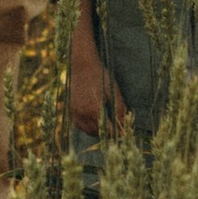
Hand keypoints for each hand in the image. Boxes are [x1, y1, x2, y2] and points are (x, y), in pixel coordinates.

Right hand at [67, 15, 121, 139]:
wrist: (82, 64)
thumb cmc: (100, 75)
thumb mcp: (113, 91)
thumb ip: (119, 109)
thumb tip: (125, 124)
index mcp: (94, 109)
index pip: (108, 130)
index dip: (118, 133)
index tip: (125, 134)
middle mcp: (82, 113)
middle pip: (98, 132)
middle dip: (109, 133)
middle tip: (118, 130)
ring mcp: (75, 112)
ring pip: (88, 131)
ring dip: (99, 132)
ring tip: (109, 127)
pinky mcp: (71, 110)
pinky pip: (80, 126)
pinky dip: (88, 128)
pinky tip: (96, 123)